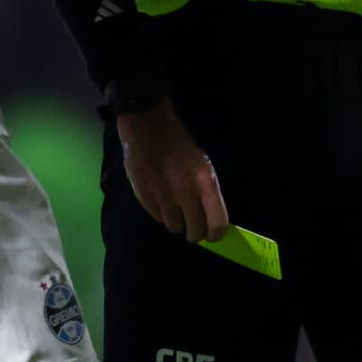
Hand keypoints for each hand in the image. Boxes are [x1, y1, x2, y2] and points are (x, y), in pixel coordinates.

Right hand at [118, 101, 228, 240]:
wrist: (147, 126)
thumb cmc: (179, 143)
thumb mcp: (202, 163)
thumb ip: (206, 192)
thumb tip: (211, 219)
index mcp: (205, 181)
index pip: (217, 223)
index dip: (216, 234)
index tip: (213, 235)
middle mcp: (186, 193)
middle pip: (195, 231)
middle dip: (195, 233)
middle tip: (192, 227)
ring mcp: (163, 196)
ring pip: (174, 227)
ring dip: (175, 220)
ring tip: (173, 205)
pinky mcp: (144, 197)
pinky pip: (156, 217)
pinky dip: (159, 212)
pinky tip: (159, 197)